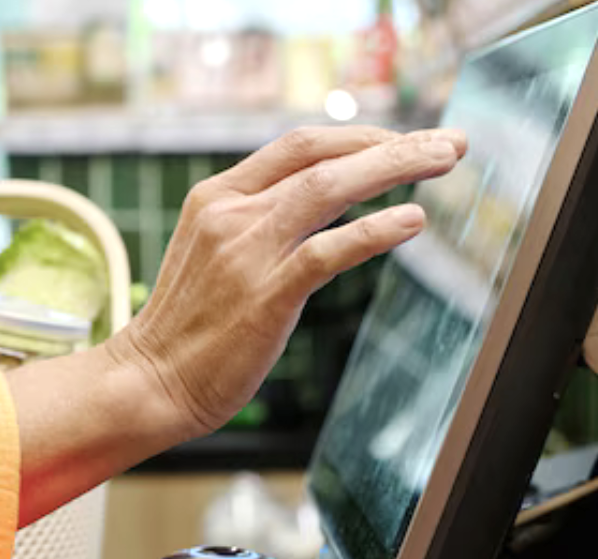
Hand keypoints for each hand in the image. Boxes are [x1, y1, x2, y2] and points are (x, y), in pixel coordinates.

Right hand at [10, 125, 466, 525]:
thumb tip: (317, 207)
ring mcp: (245, 252)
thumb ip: (257, 224)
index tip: (403, 141)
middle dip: (393, 143)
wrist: (149, 382)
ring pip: (330, 188)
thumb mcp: (213, 254)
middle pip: (323, 156)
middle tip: (449, 141)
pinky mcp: (264, 295)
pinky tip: (412, 222)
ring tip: (446, 160)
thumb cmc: (187, 327)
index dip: (358, 136)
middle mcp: (230, 213)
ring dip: (396, 168)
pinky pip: (329, 250)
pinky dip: (374, 231)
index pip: (298, 145)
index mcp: (216, 196)